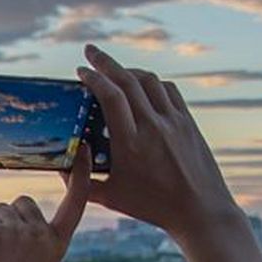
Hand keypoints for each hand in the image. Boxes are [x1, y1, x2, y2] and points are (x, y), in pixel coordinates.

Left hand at [0, 160, 87, 261]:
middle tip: (6, 252)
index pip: (75, 202)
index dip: (81, 174)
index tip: (83, 148)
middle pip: (24, 202)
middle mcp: (43, 235)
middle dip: (11, 218)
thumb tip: (20, 207)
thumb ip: (37, 236)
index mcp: (59, 243)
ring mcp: (20, 233)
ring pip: (1, 209)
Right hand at [76, 44, 241, 240]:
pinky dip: (151, 82)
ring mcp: (173, 121)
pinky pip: (167, 91)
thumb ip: (82, 181)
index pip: (110, 96)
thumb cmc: (151, 206)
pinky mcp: (188, 123)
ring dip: (129, 70)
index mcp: (130, 143)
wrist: (200, 210)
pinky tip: (142, 86)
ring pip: (149, 80)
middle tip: (90, 51)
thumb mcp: (110, 197)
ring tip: (114, 70)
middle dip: (106, 61)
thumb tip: (61, 164)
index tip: (80, 71)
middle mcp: (153, 126)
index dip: (93, 78)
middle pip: (128, 79)